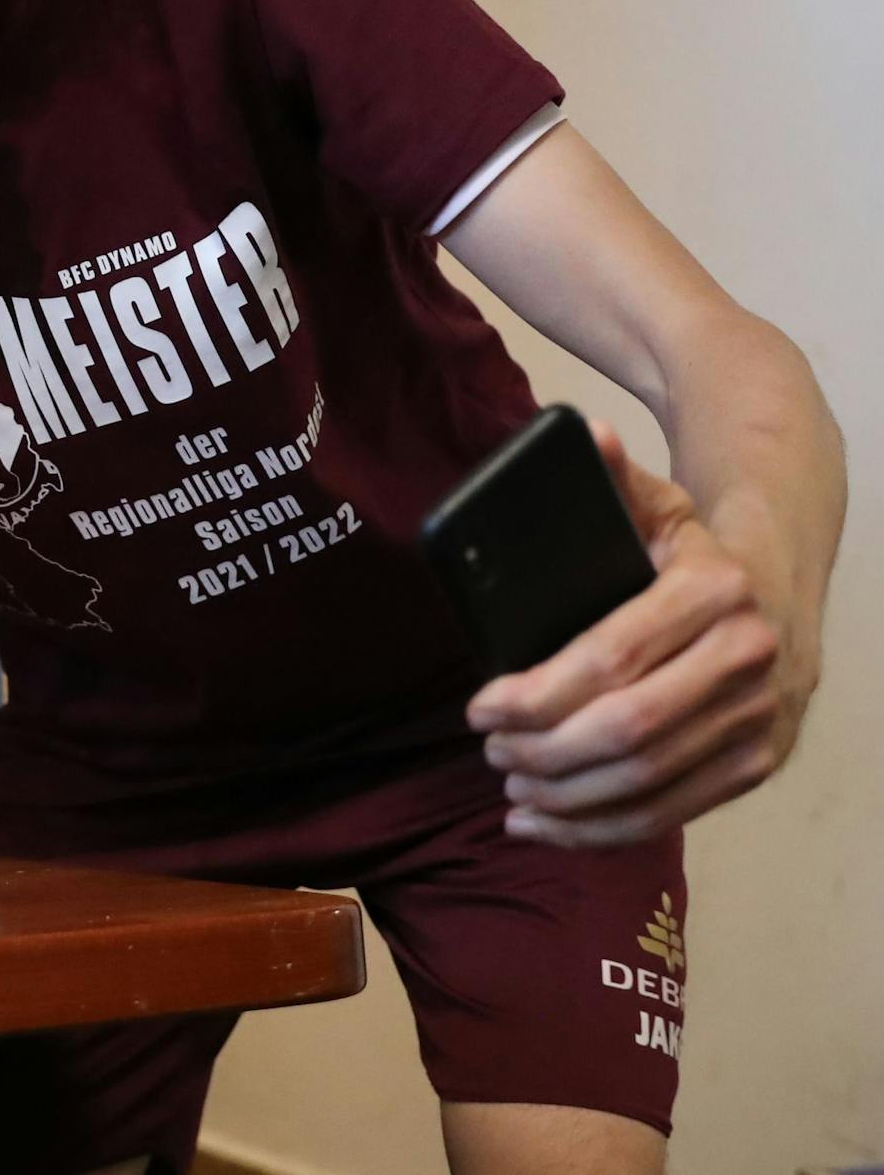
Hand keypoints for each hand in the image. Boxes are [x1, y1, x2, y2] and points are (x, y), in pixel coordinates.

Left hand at [465, 418, 810, 846]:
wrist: (783, 579)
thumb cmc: (692, 546)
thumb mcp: (656, 501)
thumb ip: (613, 474)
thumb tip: (585, 433)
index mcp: (715, 590)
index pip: (612, 657)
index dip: (538, 692)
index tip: (480, 706)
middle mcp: (749, 658)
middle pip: (627, 729)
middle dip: (544, 749)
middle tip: (488, 748)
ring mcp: (761, 718)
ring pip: (650, 781)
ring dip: (567, 797)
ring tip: (509, 784)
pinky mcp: (760, 763)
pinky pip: (675, 811)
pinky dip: (604, 829)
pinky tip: (548, 824)